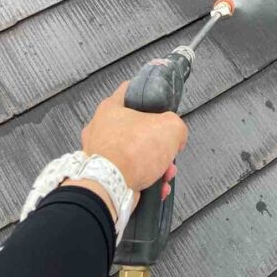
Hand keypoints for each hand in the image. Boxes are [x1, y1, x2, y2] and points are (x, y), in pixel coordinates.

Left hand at [64, 82, 187, 216]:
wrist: (111, 187)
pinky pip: (128, 174)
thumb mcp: (171, 127)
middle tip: (168, 149)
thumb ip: (177, 127)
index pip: (130, 90)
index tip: (157, 101)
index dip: (147, 93)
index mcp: (111, 108)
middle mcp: (101, 129)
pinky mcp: (102, 175)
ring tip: (166, 174)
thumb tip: (177, 138)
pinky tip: (158, 187)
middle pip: (136, 128)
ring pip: (134, 154)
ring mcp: (99, 154)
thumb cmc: (132, 151)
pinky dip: (145, 181)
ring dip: (155, 165)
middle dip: (158, 143)